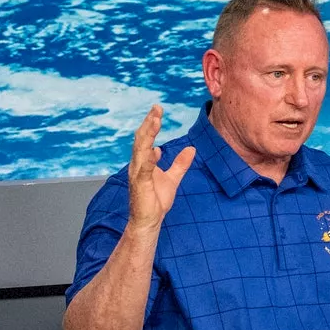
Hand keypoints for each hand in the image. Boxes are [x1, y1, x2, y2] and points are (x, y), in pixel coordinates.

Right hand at [127, 105, 194, 230]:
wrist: (149, 221)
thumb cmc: (156, 201)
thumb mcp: (173, 178)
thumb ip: (181, 164)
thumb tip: (192, 149)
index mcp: (144, 161)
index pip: (146, 138)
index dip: (152, 124)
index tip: (158, 110)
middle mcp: (137, 164)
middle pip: (141, 139)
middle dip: (149, 123)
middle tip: (157, 108)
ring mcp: (137, 174)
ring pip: (140, 149)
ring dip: (148, 134)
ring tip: (155, 120)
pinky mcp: (140, 185)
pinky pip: (144, 169)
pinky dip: (149, 159)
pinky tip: (155, 149)